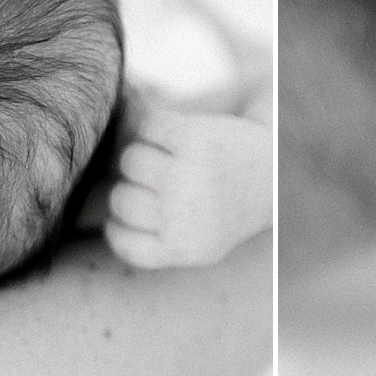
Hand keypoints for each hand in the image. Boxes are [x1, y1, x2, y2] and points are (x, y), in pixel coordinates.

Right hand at [106, 107, 272, 269]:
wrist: (277, 167)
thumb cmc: (225, 206)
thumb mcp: (195, 241)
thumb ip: (149, 238)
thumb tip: (98, 213)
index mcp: (185, 249)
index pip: (122, 240)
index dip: (121, 224)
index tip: (141, 214)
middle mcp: (185, 215)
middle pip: (120, 199)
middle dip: (136, 187)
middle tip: (170, 181)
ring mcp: (188, 174)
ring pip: (128, 160)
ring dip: (145, 153)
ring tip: (176, 157)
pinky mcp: (194, 137)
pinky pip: (145, 128)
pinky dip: (157, 127)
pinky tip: (180, 135)